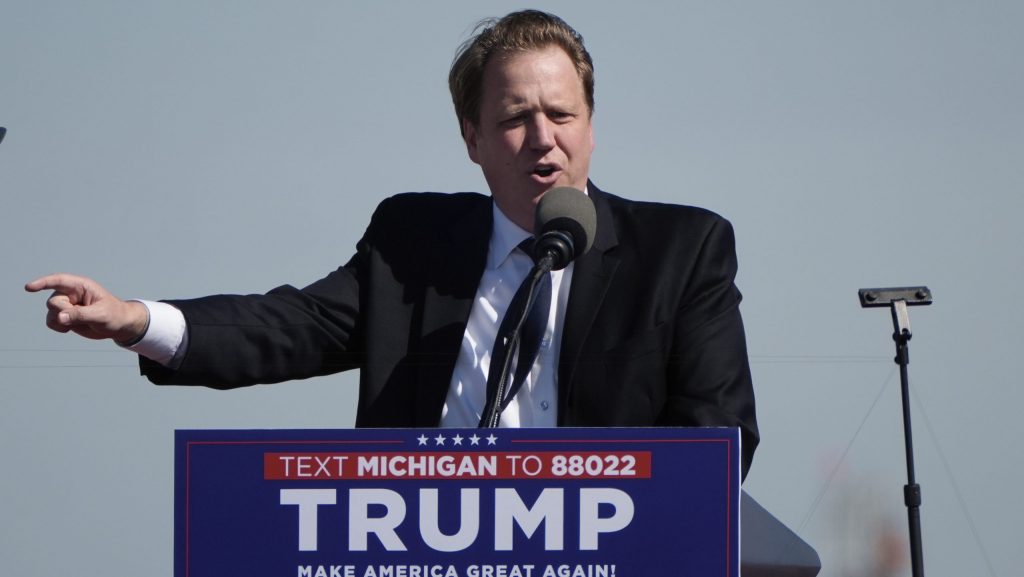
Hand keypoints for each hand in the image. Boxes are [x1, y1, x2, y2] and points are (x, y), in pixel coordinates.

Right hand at [25, 273, 149, 342]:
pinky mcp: (65, 316)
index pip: (59, 281)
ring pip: (50, 313)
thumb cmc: (114, 314)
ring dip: (60, 322)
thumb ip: (80, 315)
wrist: (119, 325)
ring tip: (78, 323)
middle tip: (80, 317)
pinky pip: (51, 322)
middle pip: (53, 302)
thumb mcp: (100, 315)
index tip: (28, 288)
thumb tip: (59, 317)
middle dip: (62, 312)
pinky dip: (58, 327)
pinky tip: (70, 328)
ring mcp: (67, 305)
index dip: (43, 283)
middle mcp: (71, 294)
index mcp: (81, 286)